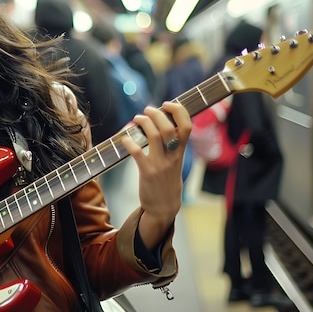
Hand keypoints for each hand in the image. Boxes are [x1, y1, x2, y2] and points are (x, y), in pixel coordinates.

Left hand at [120, 101, 191, 247]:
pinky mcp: (147, 172)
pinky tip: (125, 138)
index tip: (168, 104)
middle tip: (147, 110)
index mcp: (181, 152)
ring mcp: (160, 164)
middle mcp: (173, 156)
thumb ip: (172, 144)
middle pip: (169, 127)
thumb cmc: (167, 181)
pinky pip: (137, 153)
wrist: (164, 207)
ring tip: (137, 119)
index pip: (187, 126)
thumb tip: (160, 122)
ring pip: (154, 136)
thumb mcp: (175, 161)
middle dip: (157, 114)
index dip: (179, 111)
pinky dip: (129, 142)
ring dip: (143, 123)